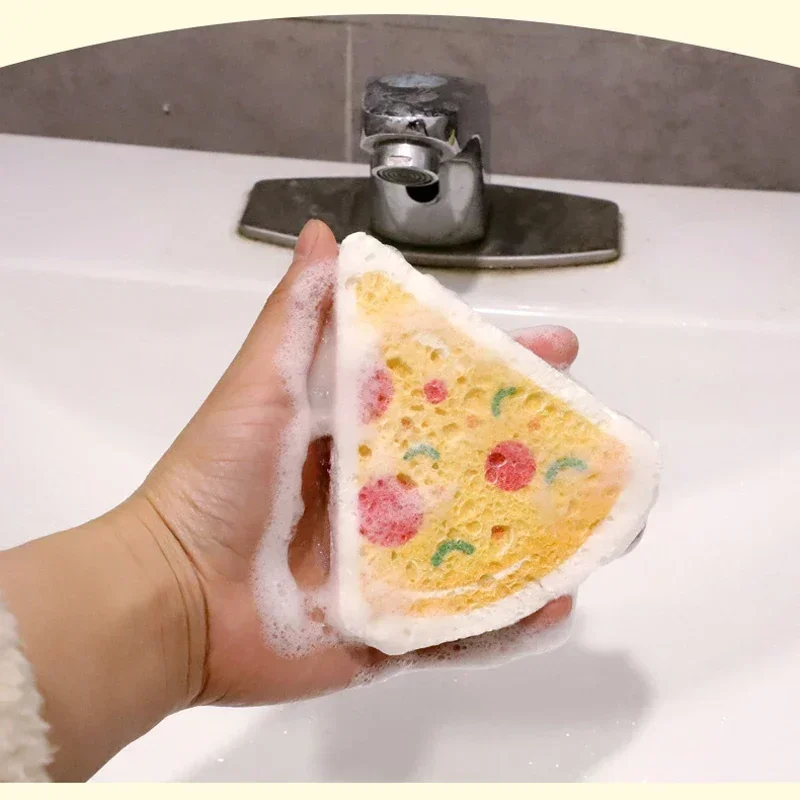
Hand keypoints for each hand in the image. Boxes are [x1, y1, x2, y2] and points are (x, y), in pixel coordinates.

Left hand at [136, 220, 581, 708]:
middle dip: (546, 456)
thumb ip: (298, 317)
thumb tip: (325, 234)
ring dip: (545, 538)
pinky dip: (508, 621)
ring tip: (604, 528)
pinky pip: (459, 627)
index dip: (505, 368)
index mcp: (364, 436)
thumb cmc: (215, 484)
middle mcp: (388, 497)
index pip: (451, 393)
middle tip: (606, 449)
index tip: (559, 347)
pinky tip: (557, 605)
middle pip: (482, 470)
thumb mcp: (259, 388)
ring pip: (484, 547)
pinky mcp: (388, 627)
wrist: (170, 598)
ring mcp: (392, 566)